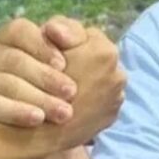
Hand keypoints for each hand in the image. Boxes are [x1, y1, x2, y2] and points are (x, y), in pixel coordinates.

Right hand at [0, 16, 89, 126]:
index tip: (63, 64)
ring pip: (6, 85)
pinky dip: (17, 112)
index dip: (41, 46)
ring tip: (63, 111)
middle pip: (14, 60)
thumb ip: (70, 33)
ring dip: (38, 98)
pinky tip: (37, 119)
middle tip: (71, 92)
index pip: (19, 31)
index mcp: (9, 36)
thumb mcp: (70, 50)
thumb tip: (55, 30)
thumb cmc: (58, 75)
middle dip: (45, 76)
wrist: (42, 119)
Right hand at [47, 26, 125, 150]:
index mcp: (105, 53)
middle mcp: (118, 74)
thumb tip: (56, 27)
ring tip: (67, 87)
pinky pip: (102, 98)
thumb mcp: (45, 48)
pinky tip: (72, 102)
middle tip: (62, 69)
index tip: (56, 54)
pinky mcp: (112, 115)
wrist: (41, 132)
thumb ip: (58, 32)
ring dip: (89, 80)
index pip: (88, 35)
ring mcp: (117, 97)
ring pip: (101, 78)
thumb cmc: (40, 85)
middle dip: (83, 60)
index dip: (68, 41)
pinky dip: (91, 98)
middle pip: (98, 57)